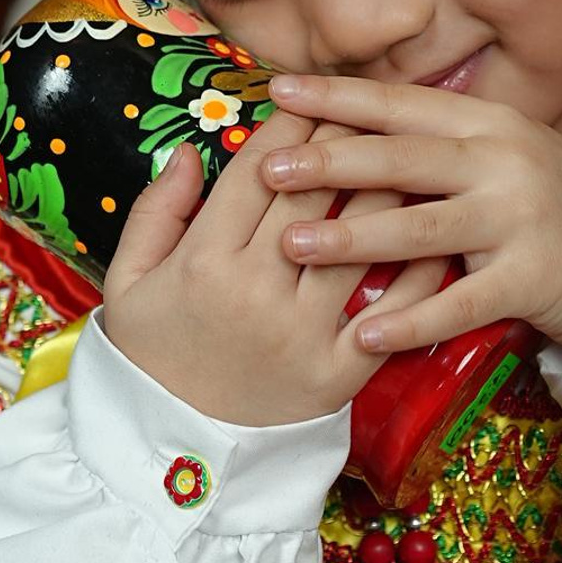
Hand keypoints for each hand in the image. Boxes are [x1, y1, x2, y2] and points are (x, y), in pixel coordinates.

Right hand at [102, 112, 448, 426]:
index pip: (256, 171)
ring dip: (388, 189)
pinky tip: (434, 232)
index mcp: (202, 262)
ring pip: (358, 241)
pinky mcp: (336, 376)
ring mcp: (300, 335)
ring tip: (413, 152)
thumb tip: (186, 150)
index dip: (289, 125)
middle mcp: (255, 291)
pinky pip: (388, 311)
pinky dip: (417, 270)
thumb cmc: (149, 362)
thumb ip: (155, 212)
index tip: (311, 95)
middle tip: (369, 104)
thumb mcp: (127, 284)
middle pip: (312, 193)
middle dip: (342, 139)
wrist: (170, 466)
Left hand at [260, 77, 561, 377]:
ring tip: (292, 244)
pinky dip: (409, 319)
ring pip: (420, 227)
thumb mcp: (506, 153)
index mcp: (491, 122)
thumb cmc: (551, 207)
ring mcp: (520, 219)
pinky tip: (363, 332)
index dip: (338, 96)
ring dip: (350, 236)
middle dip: (328, 162)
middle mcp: (505, 160)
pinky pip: (458, 302)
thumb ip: (444, 140)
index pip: (401, 104)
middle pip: (402, 159)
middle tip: (267, 168)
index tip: (278, 89)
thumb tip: (356, 121)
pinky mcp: (531, 279)